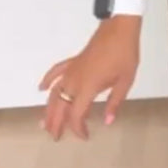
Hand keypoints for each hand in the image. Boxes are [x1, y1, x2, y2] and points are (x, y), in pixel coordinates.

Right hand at [39, 17, 140, 140]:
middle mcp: (74, 81)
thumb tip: (108, 122)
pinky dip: (47, 81)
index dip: (78, 128)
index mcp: (87, 88)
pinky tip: (42, 89)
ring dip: (48, 109)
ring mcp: (71, 70)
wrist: (119, 30)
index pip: (76, 114)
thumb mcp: (125, 82)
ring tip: (44, 123)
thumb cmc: (124, 55)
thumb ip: (114, 103)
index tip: (84, 136)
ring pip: (54, 93)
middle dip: (56, 123)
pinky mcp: (72, 61)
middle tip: (55, 137)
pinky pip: (55, 72)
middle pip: (60, 106)